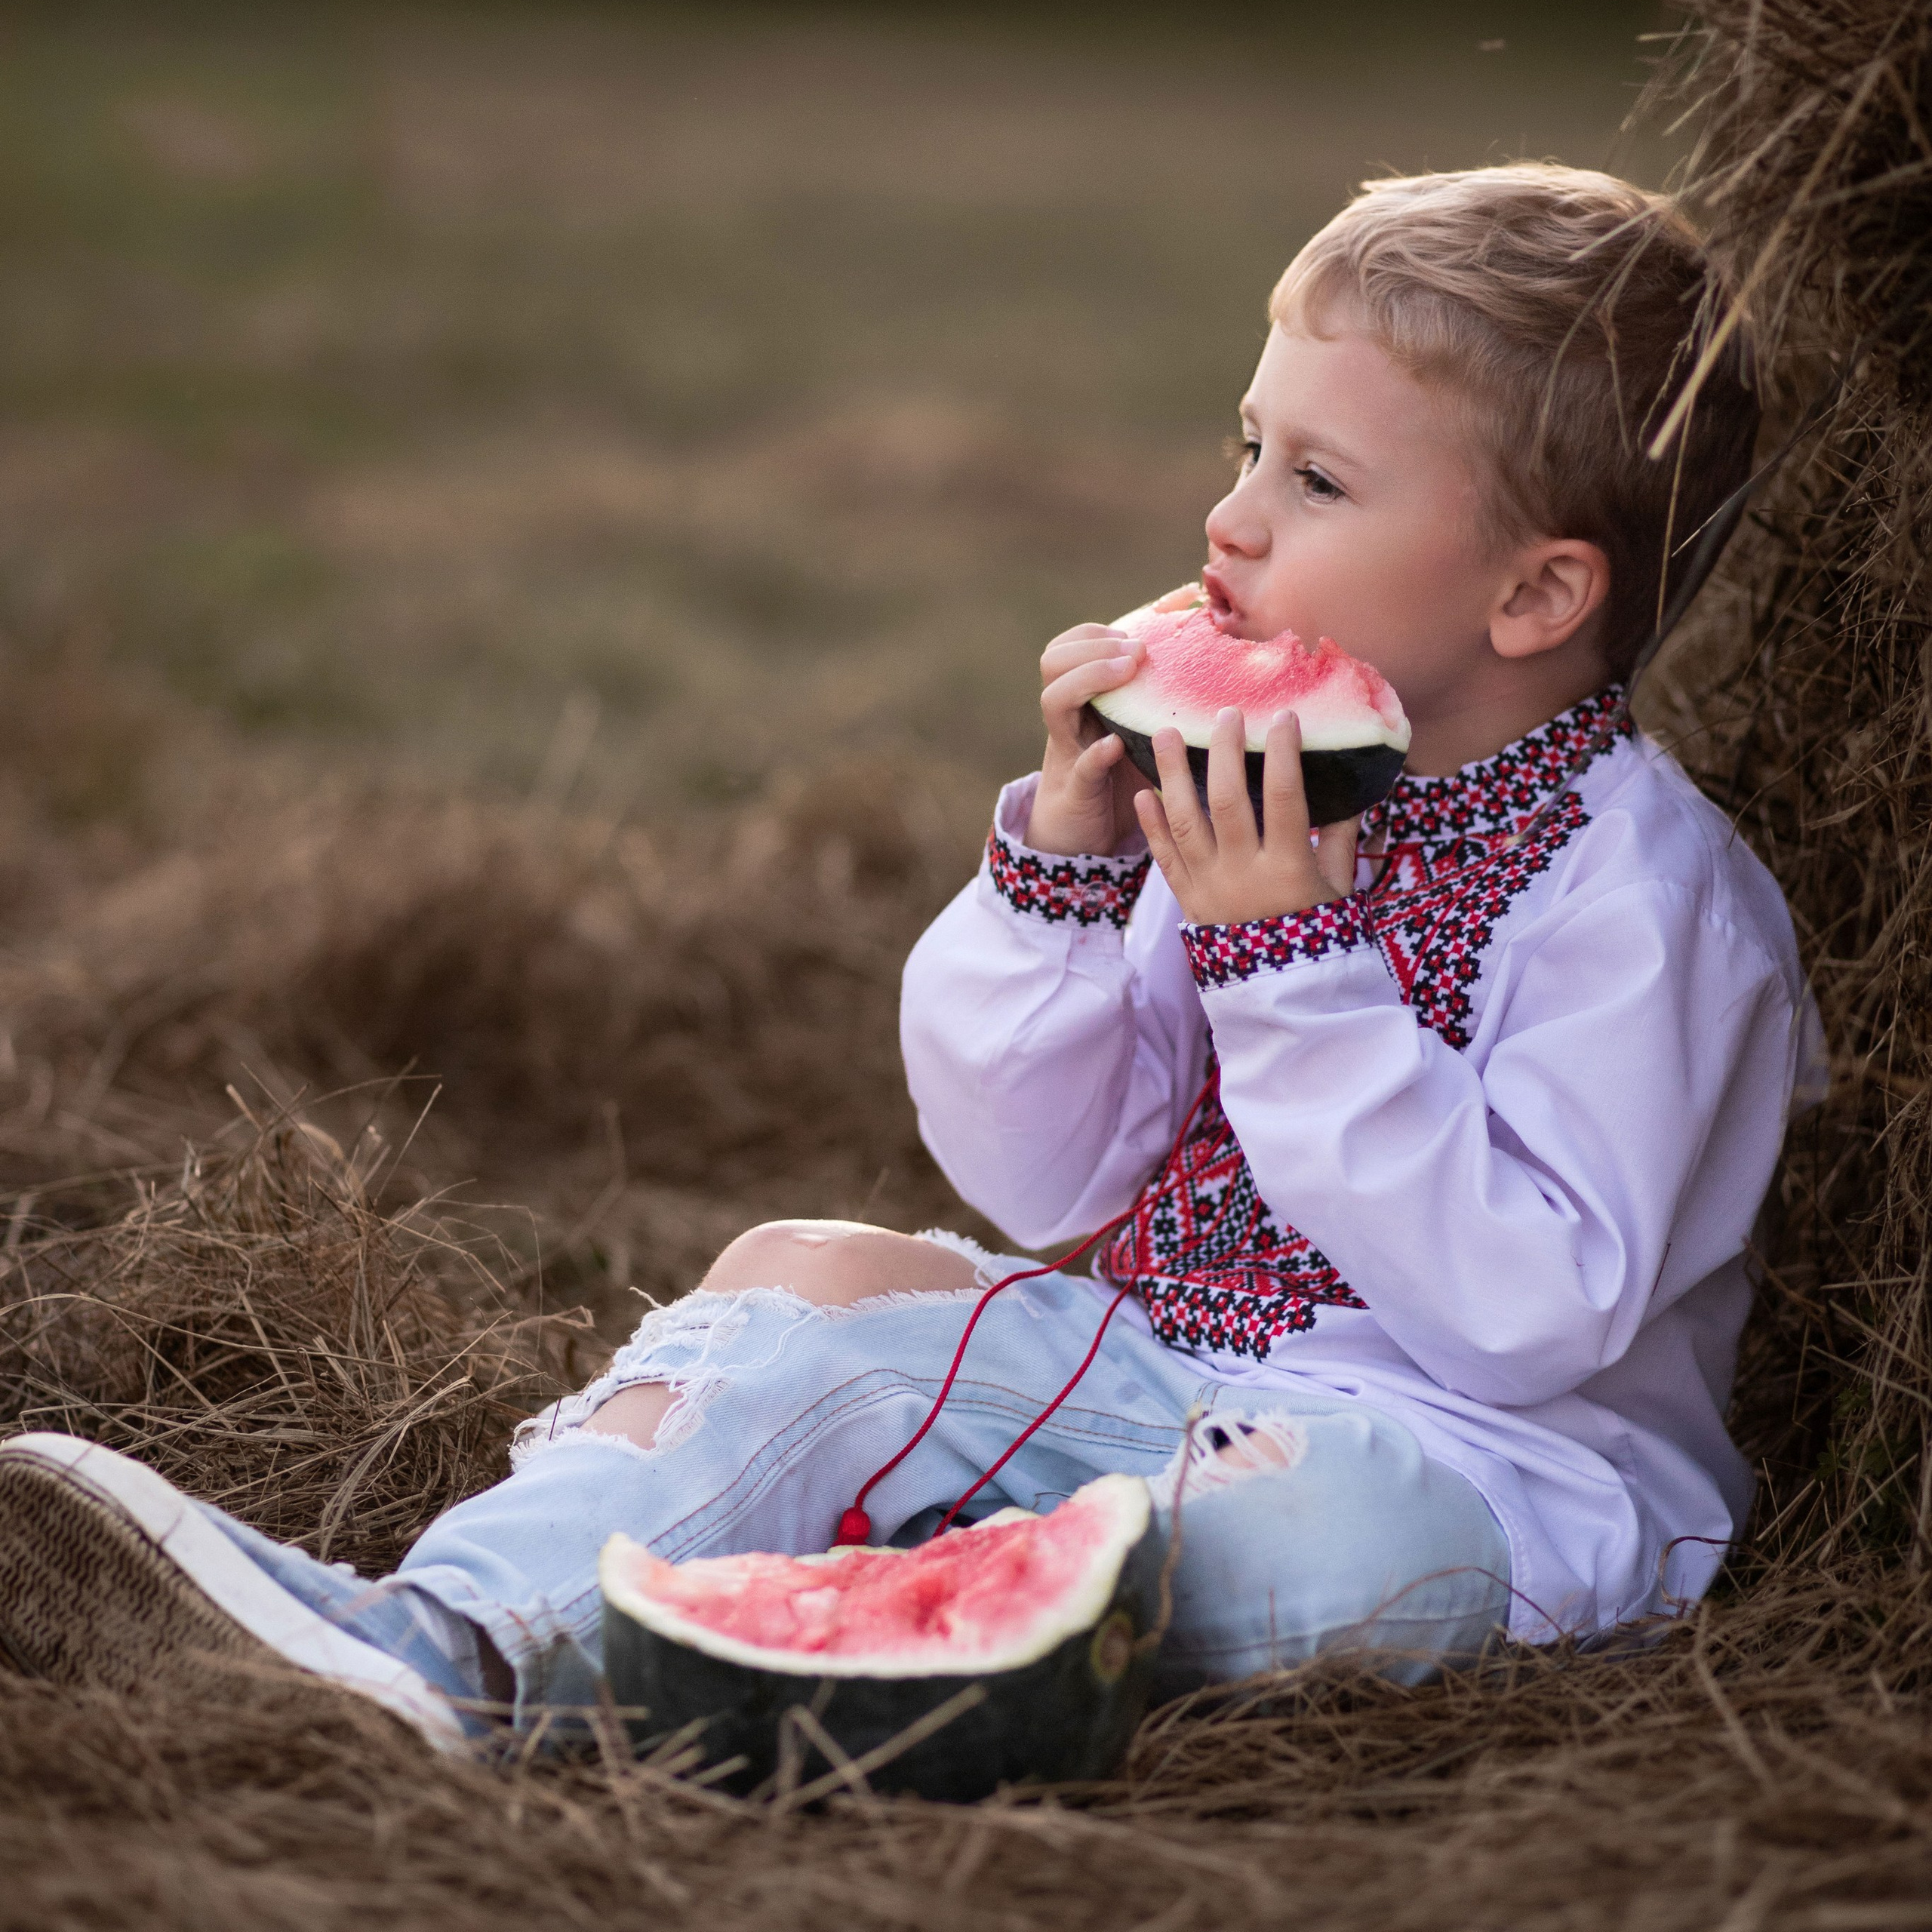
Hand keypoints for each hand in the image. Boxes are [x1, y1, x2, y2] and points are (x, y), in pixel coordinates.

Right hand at [1023, 624, 1154, 856]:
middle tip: (1136, 650)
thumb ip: (1155, 701)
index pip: (1068, 647)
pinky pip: (1080, 767)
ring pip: (1054, 702)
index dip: (1094, 632)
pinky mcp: (1077, 790)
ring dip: (1090, 678)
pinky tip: (1115, 744)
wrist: (1084, 841)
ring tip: (1126, 672)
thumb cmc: (1121, 779)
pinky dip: (1096, 753)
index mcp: (1082, 702)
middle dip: (1093, 647)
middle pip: (1052, 663)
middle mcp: (1069, 720)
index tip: (1134, 632)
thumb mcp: (1137, 734)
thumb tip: (1208, 657)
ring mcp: (1068, 752)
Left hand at [1134, 707, 1359, 924]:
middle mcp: (1244, 875)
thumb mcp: (1338, 889)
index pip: (1286, 798)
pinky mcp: (1187, 901)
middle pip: (1228, 802)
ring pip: (1185, 823)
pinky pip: (1164, 859)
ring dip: (1173, 775)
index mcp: (1288, 869)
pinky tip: (1143, 792)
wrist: (1280, 995)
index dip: (1283, 754)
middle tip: (1224, 713)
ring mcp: (1209, 888)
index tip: (1283, 716)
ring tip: (1165, 734)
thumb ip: (1341, 838)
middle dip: (1225, 752)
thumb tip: (1353, 789)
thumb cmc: (1317, 934)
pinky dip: (1151, 825)